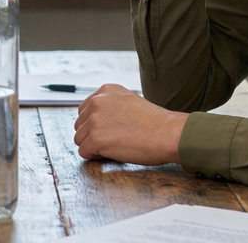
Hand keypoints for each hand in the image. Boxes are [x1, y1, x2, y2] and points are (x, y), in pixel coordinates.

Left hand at [73, 84, 187, 165]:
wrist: (168, 134)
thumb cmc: (156, 122)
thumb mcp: (130, 101)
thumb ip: (111, 106)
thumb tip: (99, 119)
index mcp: (106, 91)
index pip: (84, 109)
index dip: (94, 123)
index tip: (107, 130)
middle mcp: (97, 102)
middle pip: (80, 124)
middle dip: (92, 135)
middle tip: (112, 140)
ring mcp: (95, 120)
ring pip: (79, 139)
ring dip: (92, 146)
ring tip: (113, 147)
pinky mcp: (96, 138)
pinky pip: (84, 152)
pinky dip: (94, 156)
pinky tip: (110, 154)